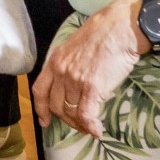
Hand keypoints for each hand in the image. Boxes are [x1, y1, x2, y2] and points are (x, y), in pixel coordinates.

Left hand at [32, 0, 145, 136]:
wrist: (120, 28)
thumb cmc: (103, 34)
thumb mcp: (75, 46)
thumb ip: (69, 64)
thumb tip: (73, 85)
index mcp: (54, 60)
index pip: (39, 90)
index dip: (41, 109)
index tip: (45, 120)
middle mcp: (61, 71)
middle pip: (55, 105)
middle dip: (66, 119)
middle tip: (79, 123)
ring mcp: (75, 80)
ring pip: (71, 112)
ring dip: (81, 124)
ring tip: (90, 127)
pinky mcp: (92, 87)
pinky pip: (86, 115)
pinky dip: (91, 126)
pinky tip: (97, 131)